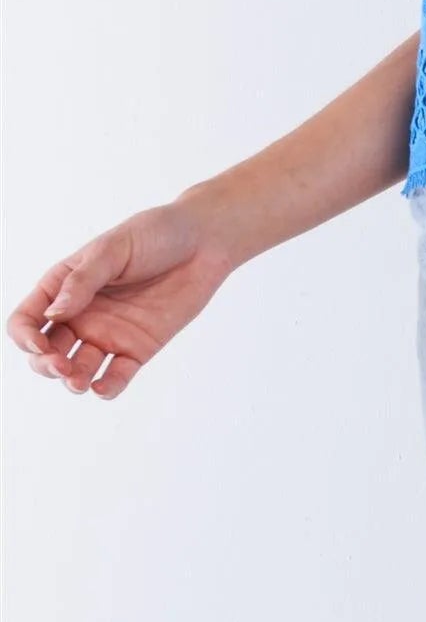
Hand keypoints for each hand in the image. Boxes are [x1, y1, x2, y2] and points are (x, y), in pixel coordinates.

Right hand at [6, 201, 234, 399]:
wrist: (205, 241)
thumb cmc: (156, 234)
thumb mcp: (114, 248)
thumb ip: (83, 280)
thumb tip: (54, 313)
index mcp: (65, 286)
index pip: (27, 319)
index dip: (24, 337)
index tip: (39, 344)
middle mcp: (82, 314)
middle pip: (46, 352)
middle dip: (45, 365)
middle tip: (61, 366)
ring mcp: (108, 333)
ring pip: (77, 369)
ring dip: (72, 380)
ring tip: (79, 382)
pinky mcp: (137, 348)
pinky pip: (116, 376)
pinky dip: (106, 388)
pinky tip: (102, 388)